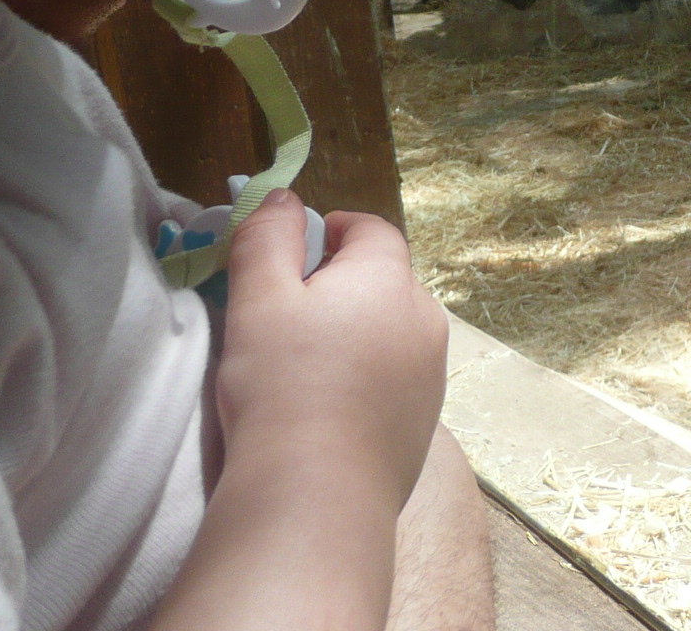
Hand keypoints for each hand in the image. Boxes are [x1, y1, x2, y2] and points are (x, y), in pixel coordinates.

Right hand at [215, 192, 448, 516]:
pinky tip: (329, 406)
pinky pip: (397, 380)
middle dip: (344, 283)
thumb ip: (266, 236)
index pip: (371, 230)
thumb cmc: (282, 384)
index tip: (296, 250)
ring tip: (307, 362)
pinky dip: (370, 378)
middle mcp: (425, 318)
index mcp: (389, 278)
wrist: (317, 494)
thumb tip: (283, 195)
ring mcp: (432, 374)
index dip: (333, 230)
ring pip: (394, 331)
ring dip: (360, 332)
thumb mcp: (258, 298)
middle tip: (291, 310)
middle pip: (386, 279)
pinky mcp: (426, 422)